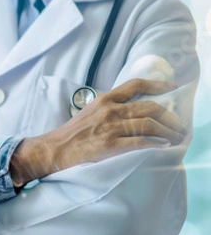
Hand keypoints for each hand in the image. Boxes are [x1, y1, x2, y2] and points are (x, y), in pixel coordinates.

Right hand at [10, 79, 186, 186]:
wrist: (55, 149)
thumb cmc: (71, 134)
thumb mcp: (89, 112)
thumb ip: (108, 108)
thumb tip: (129, 110)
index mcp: (105, 100)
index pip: (136, 86)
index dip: (158, 85)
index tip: (172, 88)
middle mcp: (110, 110)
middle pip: (150, 107)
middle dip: (170, 117)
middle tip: (178, 126)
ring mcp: (111, 127)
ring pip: (150, 125)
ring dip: (168, 132)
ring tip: (176, 138)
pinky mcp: (111, 145)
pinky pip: (141, 142)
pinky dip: (156, 143)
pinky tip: (162, 145)